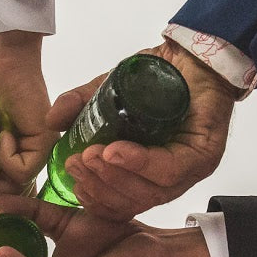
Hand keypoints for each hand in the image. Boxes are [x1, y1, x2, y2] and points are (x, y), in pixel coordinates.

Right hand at [48, 40, 237, 220]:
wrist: (192, 52)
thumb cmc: (158, 78)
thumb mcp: (109, 92)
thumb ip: (81, 106)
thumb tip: (51, 122)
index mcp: (149, 174)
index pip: (122, 204)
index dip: (96, 200)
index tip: (73, 183)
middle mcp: (171, 178)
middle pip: (134, 201)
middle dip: (100, 186)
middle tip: (77, 163)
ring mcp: (190, 170)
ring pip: (151, 191)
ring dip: (116, 175)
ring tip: (92, 155)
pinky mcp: (204, 154)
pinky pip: (171, 168)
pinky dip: (141, 162)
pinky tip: (118, 150)